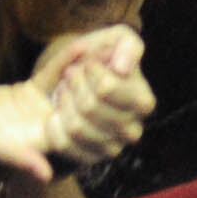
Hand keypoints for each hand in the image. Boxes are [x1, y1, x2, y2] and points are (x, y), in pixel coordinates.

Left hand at [33, 28, 154, 162]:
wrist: (75, 80)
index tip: (87, 64)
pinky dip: (53, 124)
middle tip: (72, 76)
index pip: (106, 87)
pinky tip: (57, 113)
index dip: (89, 70)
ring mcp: (112, 148)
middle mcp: (132, 130)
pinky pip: (63, 144)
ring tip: (66, 92)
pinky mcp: (89, 159)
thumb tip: (122, 68)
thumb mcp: (117, 38)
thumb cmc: (99, 58)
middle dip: (73, 84)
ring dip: (63, 102)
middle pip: (89, 106)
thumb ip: (128, 45)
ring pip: (76, 127)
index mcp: (143, 102)